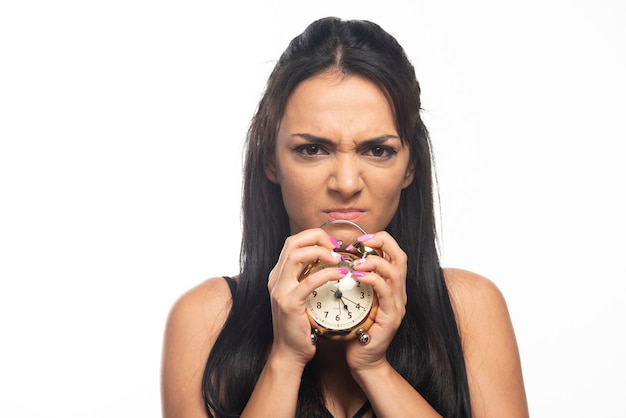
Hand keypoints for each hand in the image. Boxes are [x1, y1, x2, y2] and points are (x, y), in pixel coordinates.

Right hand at [266, 228, 347, 366]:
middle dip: (317, 238)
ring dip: (321, 252)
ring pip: (296, 255)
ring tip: (339, 258)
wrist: (290, 353)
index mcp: (279, 275)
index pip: (293, 242)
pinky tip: (341, 275)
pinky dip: (327, 274)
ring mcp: (280, 290)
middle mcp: (276, 279)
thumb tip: (330, 261)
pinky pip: (309, 281)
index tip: (333, 244)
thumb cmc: (301, 326)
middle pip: (293, 242)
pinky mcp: (289, 303)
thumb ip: (309, 278)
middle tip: (337, 246)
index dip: (314, 237)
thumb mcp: (302, 296)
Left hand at [344, 231, 407, 371]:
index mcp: (390, 286)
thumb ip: (353, 281)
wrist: (362, 360)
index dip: (380, 240)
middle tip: (361, 242)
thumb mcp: (356, 299)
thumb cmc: (356, 329)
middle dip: (382, 243)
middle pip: (400, 256)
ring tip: (356, 261)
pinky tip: (357, 277)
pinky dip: (373, 280)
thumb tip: (336, 261)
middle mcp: (398, 292)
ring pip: (395, 272)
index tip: (359, 239)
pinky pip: (386, 292)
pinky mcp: (392, 317)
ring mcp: (397, 304)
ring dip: (375, 261)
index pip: (393, 253)